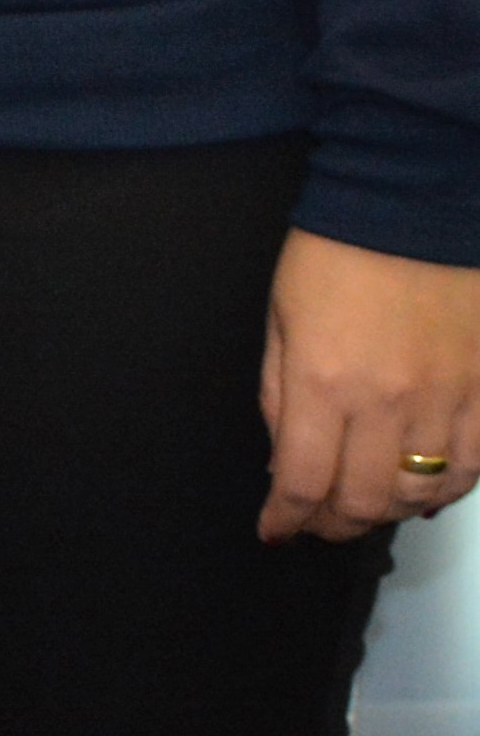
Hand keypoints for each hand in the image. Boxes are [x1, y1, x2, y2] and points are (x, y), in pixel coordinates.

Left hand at [260, 227, 479, 539]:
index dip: (287, 518)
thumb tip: (284, 458)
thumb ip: (279, 394)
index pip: (303, 482)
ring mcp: (445, 401)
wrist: (410, 206)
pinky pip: (471, 468)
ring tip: (365, 506)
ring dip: (387, 511)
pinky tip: (423, 488)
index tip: (275, 530)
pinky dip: (444, 488)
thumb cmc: (334, 253)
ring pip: (421, 493)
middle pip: (364, 501)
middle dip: (333, 524)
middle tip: (316, 524)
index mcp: (323, 382)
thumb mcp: (280, 318)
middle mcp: (387, 403)